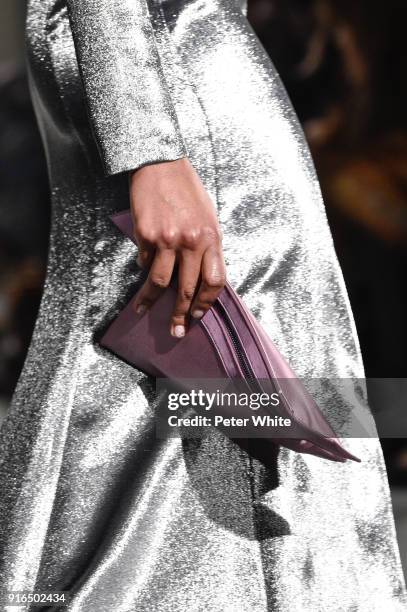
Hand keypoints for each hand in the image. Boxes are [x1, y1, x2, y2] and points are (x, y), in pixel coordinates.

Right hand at [129, 158, 225, 337]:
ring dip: (150, 302)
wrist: (161, 163)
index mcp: (212, 238)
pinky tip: (142, 266)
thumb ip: (205, 247)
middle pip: (188, 289)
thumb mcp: (207, 218)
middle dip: (182, 315)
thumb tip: (196, 277)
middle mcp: (191, 241)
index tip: (198, 316)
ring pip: (160, 282)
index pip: (215, 281)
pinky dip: (143, 266)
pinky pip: (144, 260)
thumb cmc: (187, 190)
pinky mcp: (146, 234)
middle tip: (176, 332)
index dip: (206, 303)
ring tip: (142, 312)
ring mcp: (167, 239)